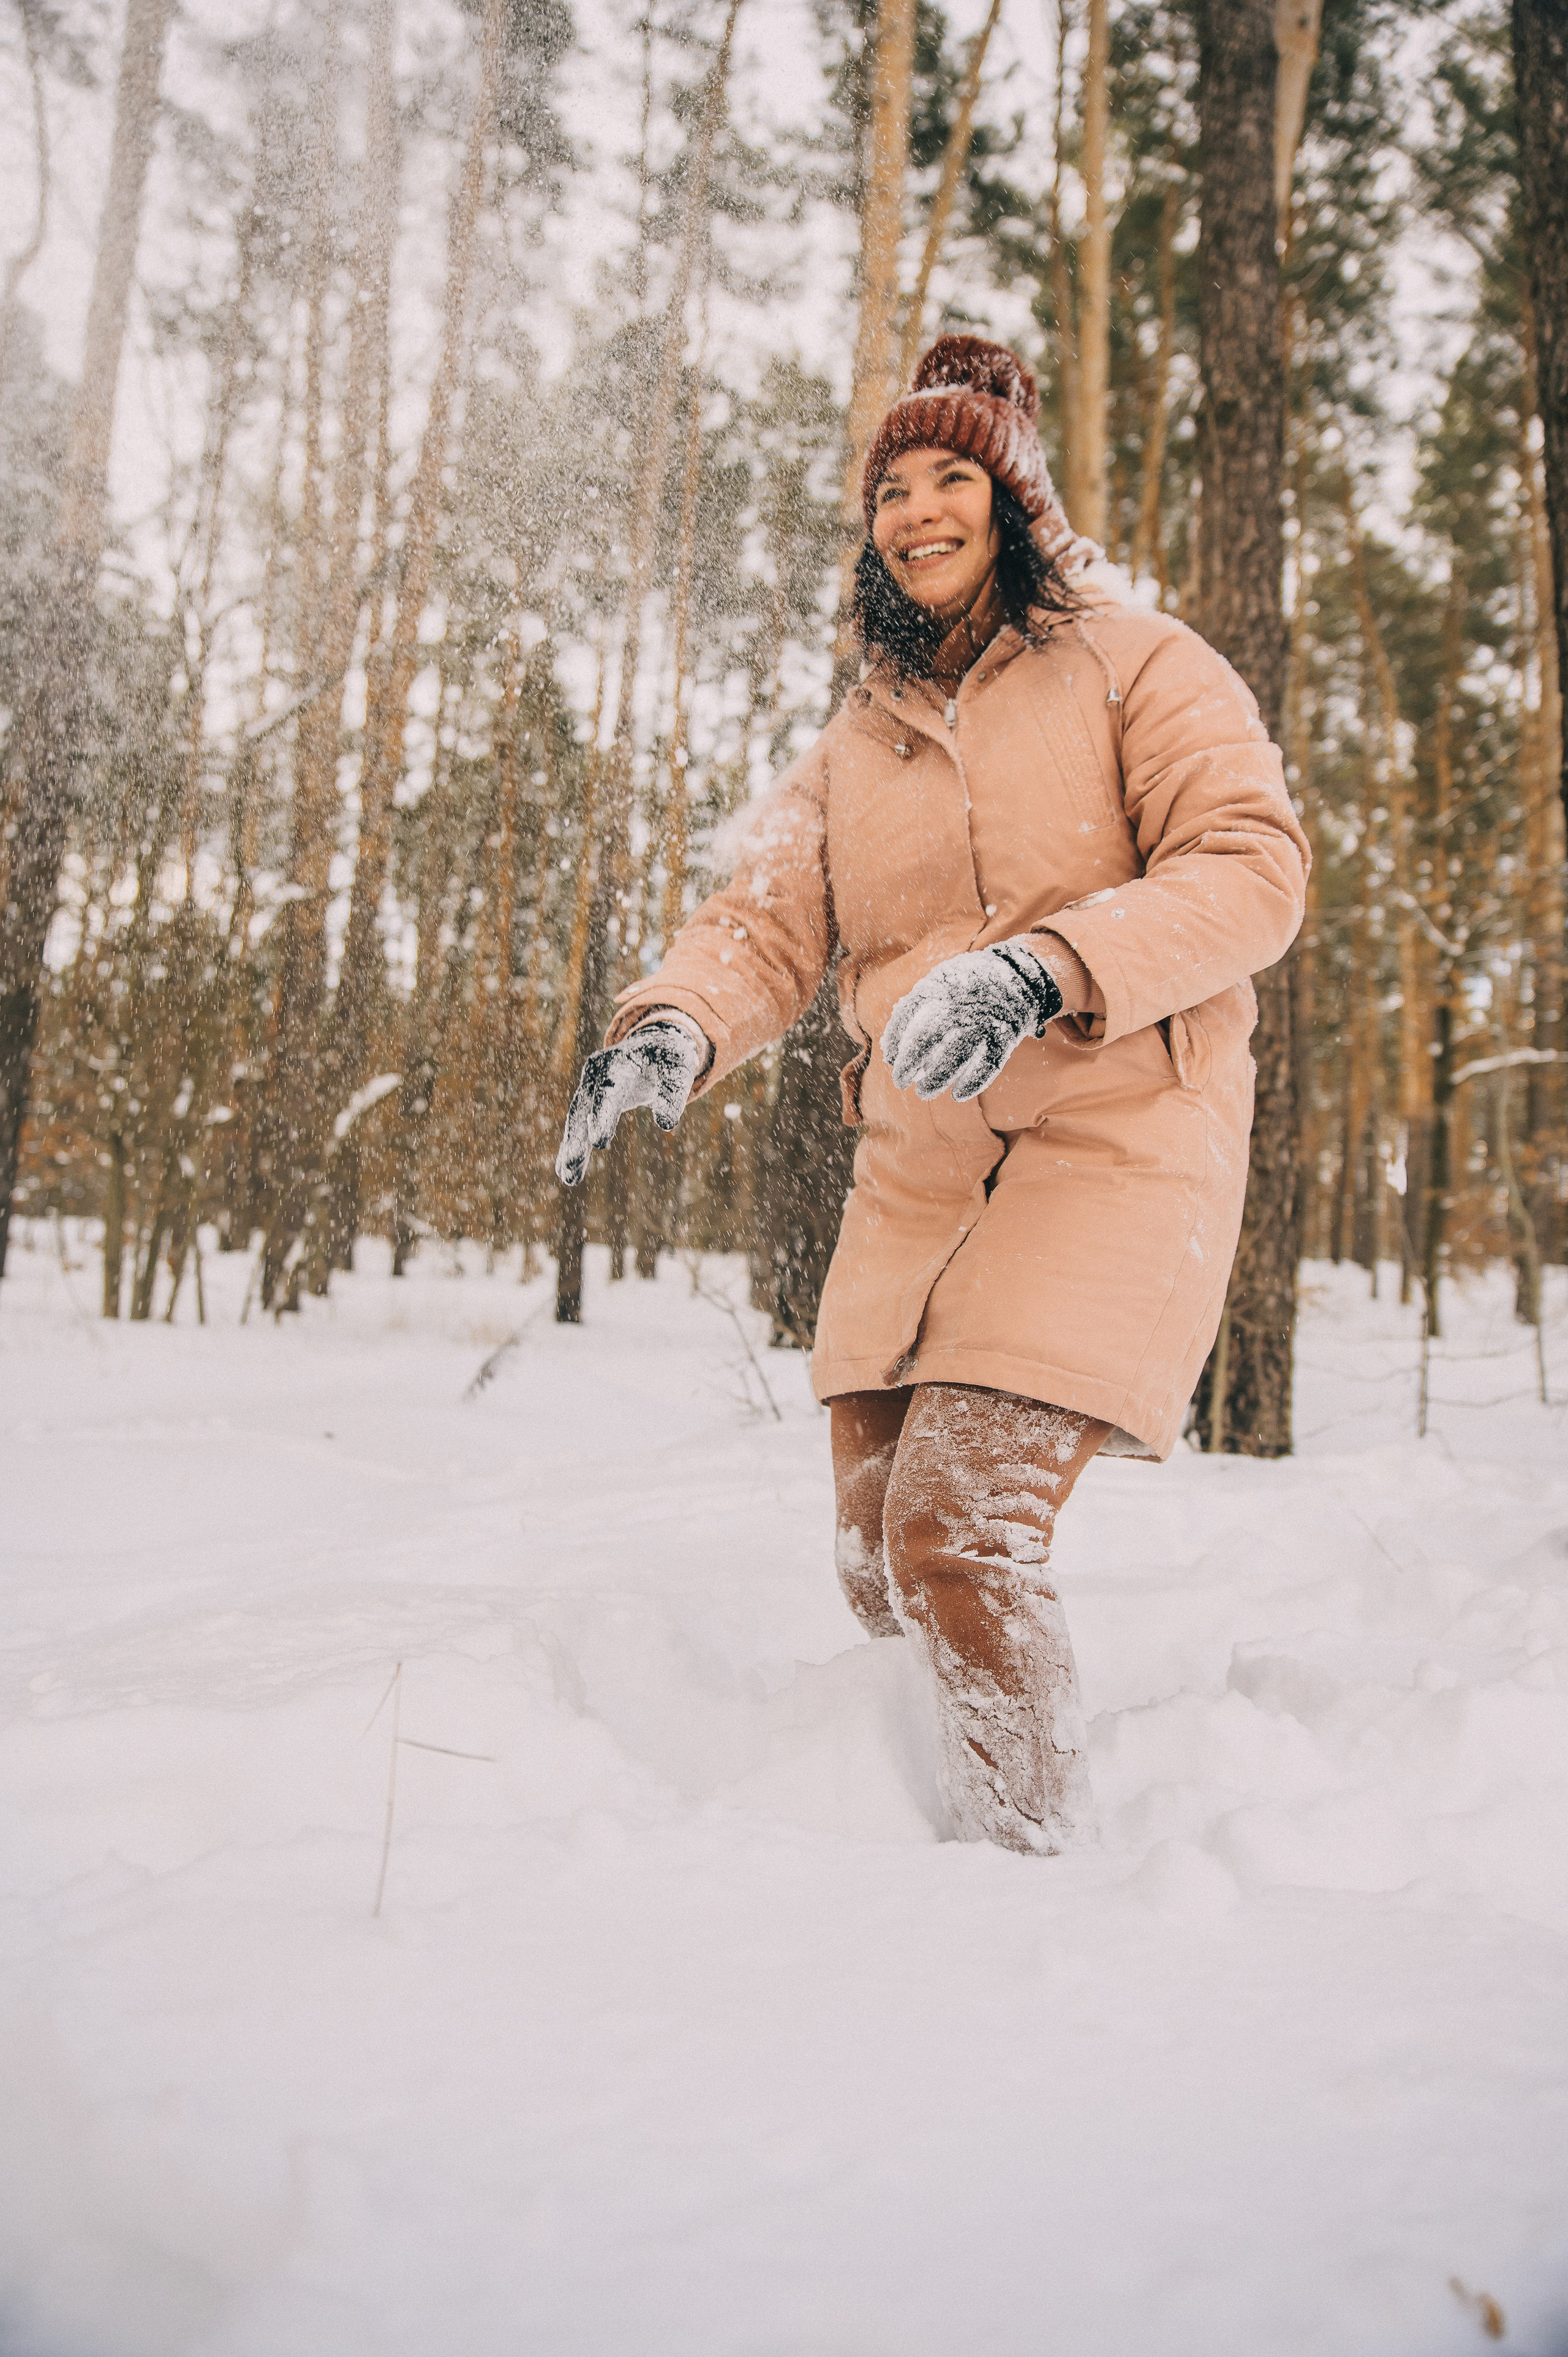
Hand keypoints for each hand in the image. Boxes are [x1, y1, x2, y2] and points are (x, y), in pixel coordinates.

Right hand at [555, 1021, 704, 1186]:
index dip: (602, 1116)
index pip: (609, 1090)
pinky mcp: (588, 1102)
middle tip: (573, 1163)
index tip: (599, 1143)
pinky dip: (573, 1147)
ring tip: (567, 1177)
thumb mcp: (678, 1072)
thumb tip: (666, 1123)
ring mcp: (589, 1087)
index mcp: (619, 1063)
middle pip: (584, 1107)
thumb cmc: (668, 1061)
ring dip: (571, 1148)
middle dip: (578, 1136)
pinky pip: (578, 1126)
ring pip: (576, 1120)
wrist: (653, 1046)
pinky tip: (565, 1173)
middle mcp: (596, 1074)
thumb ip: (673, 1095)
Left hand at [882, 943, 1062, 1103]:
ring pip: (955, 1055)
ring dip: (937, 1079)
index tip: (890, 1059)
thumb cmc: (965, 987)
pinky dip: (973, 1084)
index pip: (907, 1013)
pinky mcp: (1004, 1037)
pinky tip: (958, 1095)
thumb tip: (890, 1053)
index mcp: (939, 987)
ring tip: (924, 1092)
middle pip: (926, 1035)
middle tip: (900, 1082)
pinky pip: (988, 1066)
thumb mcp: (937, 984)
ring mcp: (982, 1021)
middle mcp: (959, 1003)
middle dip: (909, 1062)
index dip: (896, 1038)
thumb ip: (912, 1012)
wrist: (1017, 975)